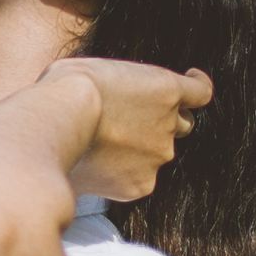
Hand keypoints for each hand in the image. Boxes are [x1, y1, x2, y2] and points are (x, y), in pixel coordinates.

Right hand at [52, 55, 212, 204]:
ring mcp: (158, 156)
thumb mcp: (102, 71)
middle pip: (178, 126)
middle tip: (126, 124)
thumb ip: (121, 87)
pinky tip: (95, 168)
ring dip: (137, 151)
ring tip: (99, 147)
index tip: (193, 78)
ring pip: (156, 155)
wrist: (55, 124)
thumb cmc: (66, 89)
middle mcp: (170, 124)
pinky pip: (138, 181)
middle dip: (159, 123)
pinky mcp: (140, 184)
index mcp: (166, 87)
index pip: (200, 92)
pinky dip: (122, 176)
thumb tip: (112, 104)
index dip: (197, 85)